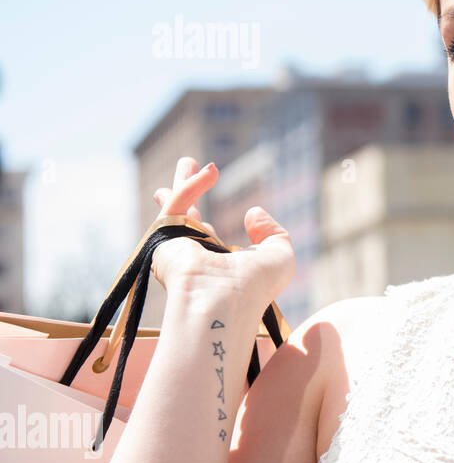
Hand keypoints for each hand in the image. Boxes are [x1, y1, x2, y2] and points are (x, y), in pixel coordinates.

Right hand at [149, 156, 295, 312]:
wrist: (223, 303)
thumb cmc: (255, 287)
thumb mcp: (279, 258)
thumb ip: (273, 234)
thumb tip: (252, 212)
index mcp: (217, 265)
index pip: (207, 240)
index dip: (205, 227)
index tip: (207, 221)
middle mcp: (193, 256)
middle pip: (185, 220)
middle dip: (184, 197)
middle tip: (184, 174)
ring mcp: (176, 247)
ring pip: (176, 208)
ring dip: (183, 183)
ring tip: (187, 160)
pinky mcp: (164, 235)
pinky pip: (178, 203)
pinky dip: (193, 185)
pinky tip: (211, 171)